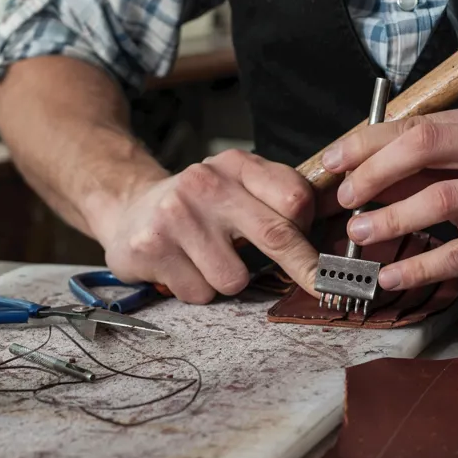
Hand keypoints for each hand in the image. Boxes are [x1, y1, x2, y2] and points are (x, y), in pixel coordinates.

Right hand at [96, 149, 319, 302]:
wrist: (129, 209)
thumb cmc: (197, 206)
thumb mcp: (236, 186)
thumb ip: (278, 201)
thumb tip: (329, 236)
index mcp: (235, 165)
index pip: (294, 198)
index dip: (310, 232)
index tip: (319, 254)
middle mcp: (205, 183)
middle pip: (276, 236)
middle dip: (303, 269)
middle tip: (319, 286)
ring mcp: (176, 215)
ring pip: (234, 279)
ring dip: (227, 280)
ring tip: (207, 260)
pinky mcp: (152, 248)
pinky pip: (200, 293)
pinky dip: (196, 289)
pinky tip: (182, 267)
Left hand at [321, 98, 457, 303]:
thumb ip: (424, 168)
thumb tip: (357, 175)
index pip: (419, 124)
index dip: (368, 142)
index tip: (333, 162)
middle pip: (425, 147)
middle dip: (373, 172)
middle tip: (345, 199)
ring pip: (440, 199)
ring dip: (390, 219)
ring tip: (358, 234)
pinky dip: (420, 266)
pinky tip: (391, 275)